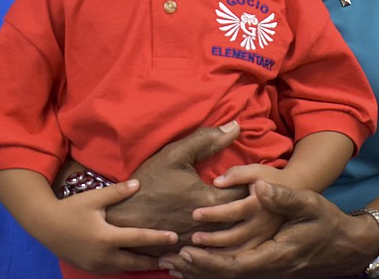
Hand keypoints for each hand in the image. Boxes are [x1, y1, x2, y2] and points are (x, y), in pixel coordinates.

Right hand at [0, 170, 176, 273]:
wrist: (45, 226)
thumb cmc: (71, 209)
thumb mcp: (95, 198)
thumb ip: (118, 192)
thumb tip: (139, 184)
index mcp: (106, 237)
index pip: (139, 238)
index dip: (158, 238)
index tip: (175, 237)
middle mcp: (103, 255)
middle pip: (136, 261)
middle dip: (155, 261)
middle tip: (174, 258)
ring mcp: (96, 265)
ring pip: (126, 268)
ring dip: (142, 265)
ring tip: (160, 262)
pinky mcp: (91, 268)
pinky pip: (114, 269)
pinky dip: (128, 266)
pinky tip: (137, 261)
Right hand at [105, 122, 248, 255]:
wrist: (119, 216)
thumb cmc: (148, 183)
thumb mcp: (175, 155)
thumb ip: (207, 140)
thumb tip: (236, 126)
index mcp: (209, 199)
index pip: (248, 193)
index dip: (256, 184)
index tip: (258, 177)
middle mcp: (209, 226)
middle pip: (245, 217)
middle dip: (253, 204)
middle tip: (258, 193)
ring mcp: (201, 242)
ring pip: (234, 237)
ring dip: (242, 224)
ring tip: (246, 211)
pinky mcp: (191, 252)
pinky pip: (217, 250)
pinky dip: (225, 241)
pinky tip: (226, 229)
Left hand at [158, 180, 376, 278]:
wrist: (346, 246)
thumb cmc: (327, 222)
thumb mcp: (309, 204)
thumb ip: (283, 196)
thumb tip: (258, 187)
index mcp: (275, 255)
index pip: (235, 264)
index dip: (209, 259)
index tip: (186, 248)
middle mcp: (268, 269)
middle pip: (225, 274)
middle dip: (195, 268)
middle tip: (167, 259)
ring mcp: (266, 272)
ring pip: (227, 277)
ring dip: (199, 272)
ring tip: (171, 264)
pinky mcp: (265, 269)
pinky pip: (233, 272)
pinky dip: (212, 271)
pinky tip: (194, 267)